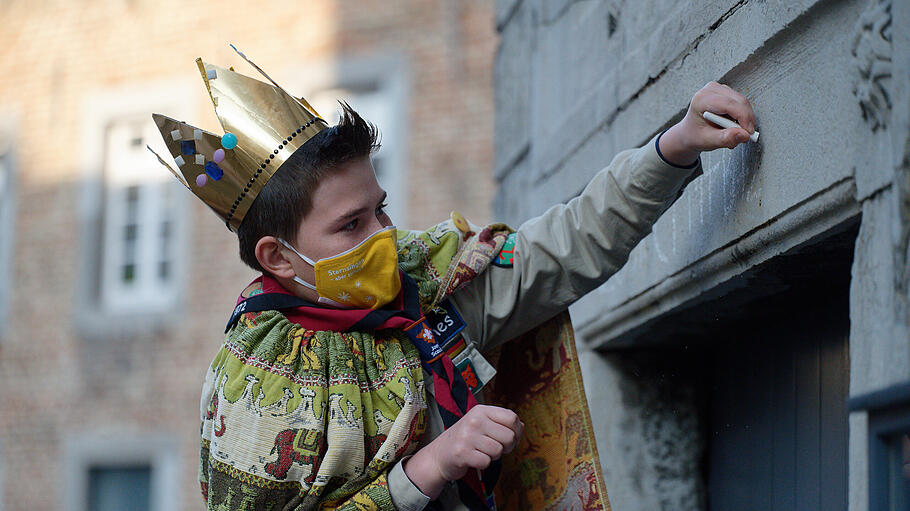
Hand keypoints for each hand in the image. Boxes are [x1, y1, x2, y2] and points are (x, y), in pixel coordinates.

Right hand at [403, 405, 522, 498]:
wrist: (439, 454)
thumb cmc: (466, 439)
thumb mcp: (482, 424)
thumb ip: (502, 423)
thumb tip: (522, 425)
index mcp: (481, 410)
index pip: (511, 417)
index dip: (516, 431)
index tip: (510, 438)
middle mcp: (474, 420)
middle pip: (509, 436)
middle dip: (506, 447)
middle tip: (494, 448)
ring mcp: (467, 436)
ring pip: (498, 451)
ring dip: (493, 456)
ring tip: (481, 452)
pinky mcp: (462, 453)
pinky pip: (486, 462)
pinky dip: (483, 464)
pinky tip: (474, 459)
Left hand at [658, 81, 757, 165]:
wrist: (690, 132)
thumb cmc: (695, 135)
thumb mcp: (707, 141)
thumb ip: (725, 139)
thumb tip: (744, 135)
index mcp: (701, 100)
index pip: (729, 104)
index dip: (743, 117)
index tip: (748, 133)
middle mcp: (710, 90)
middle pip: (739, 101)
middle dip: (746, 120)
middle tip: (745, 136)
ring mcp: (719, 89)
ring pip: (743, 102)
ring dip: (744, 120)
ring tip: (734, 134)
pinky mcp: (726, 92)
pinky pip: (741, 103)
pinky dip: (742, 117)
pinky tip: (733, 127)